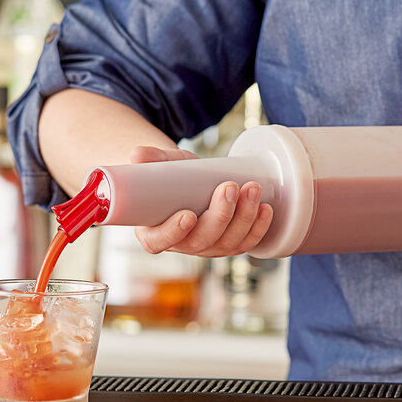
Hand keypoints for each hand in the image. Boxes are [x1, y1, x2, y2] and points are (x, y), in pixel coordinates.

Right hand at [130, 146, 273, 256]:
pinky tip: (266, 209)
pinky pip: (246, 243)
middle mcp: (182, 246)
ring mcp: (208, 247)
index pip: (159, 242)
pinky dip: (258, 228)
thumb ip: (149, 160)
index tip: (187, 215)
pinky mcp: (230, 244)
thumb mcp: (161, 165)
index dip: (173, 233)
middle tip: (230, 187)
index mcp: (154, 233)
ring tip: (252, 189)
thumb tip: (135, 154)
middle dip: (220, 216)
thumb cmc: (171, 177)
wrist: (192, 181)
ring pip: (228, 243)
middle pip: (201, 241)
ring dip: (244, 218)